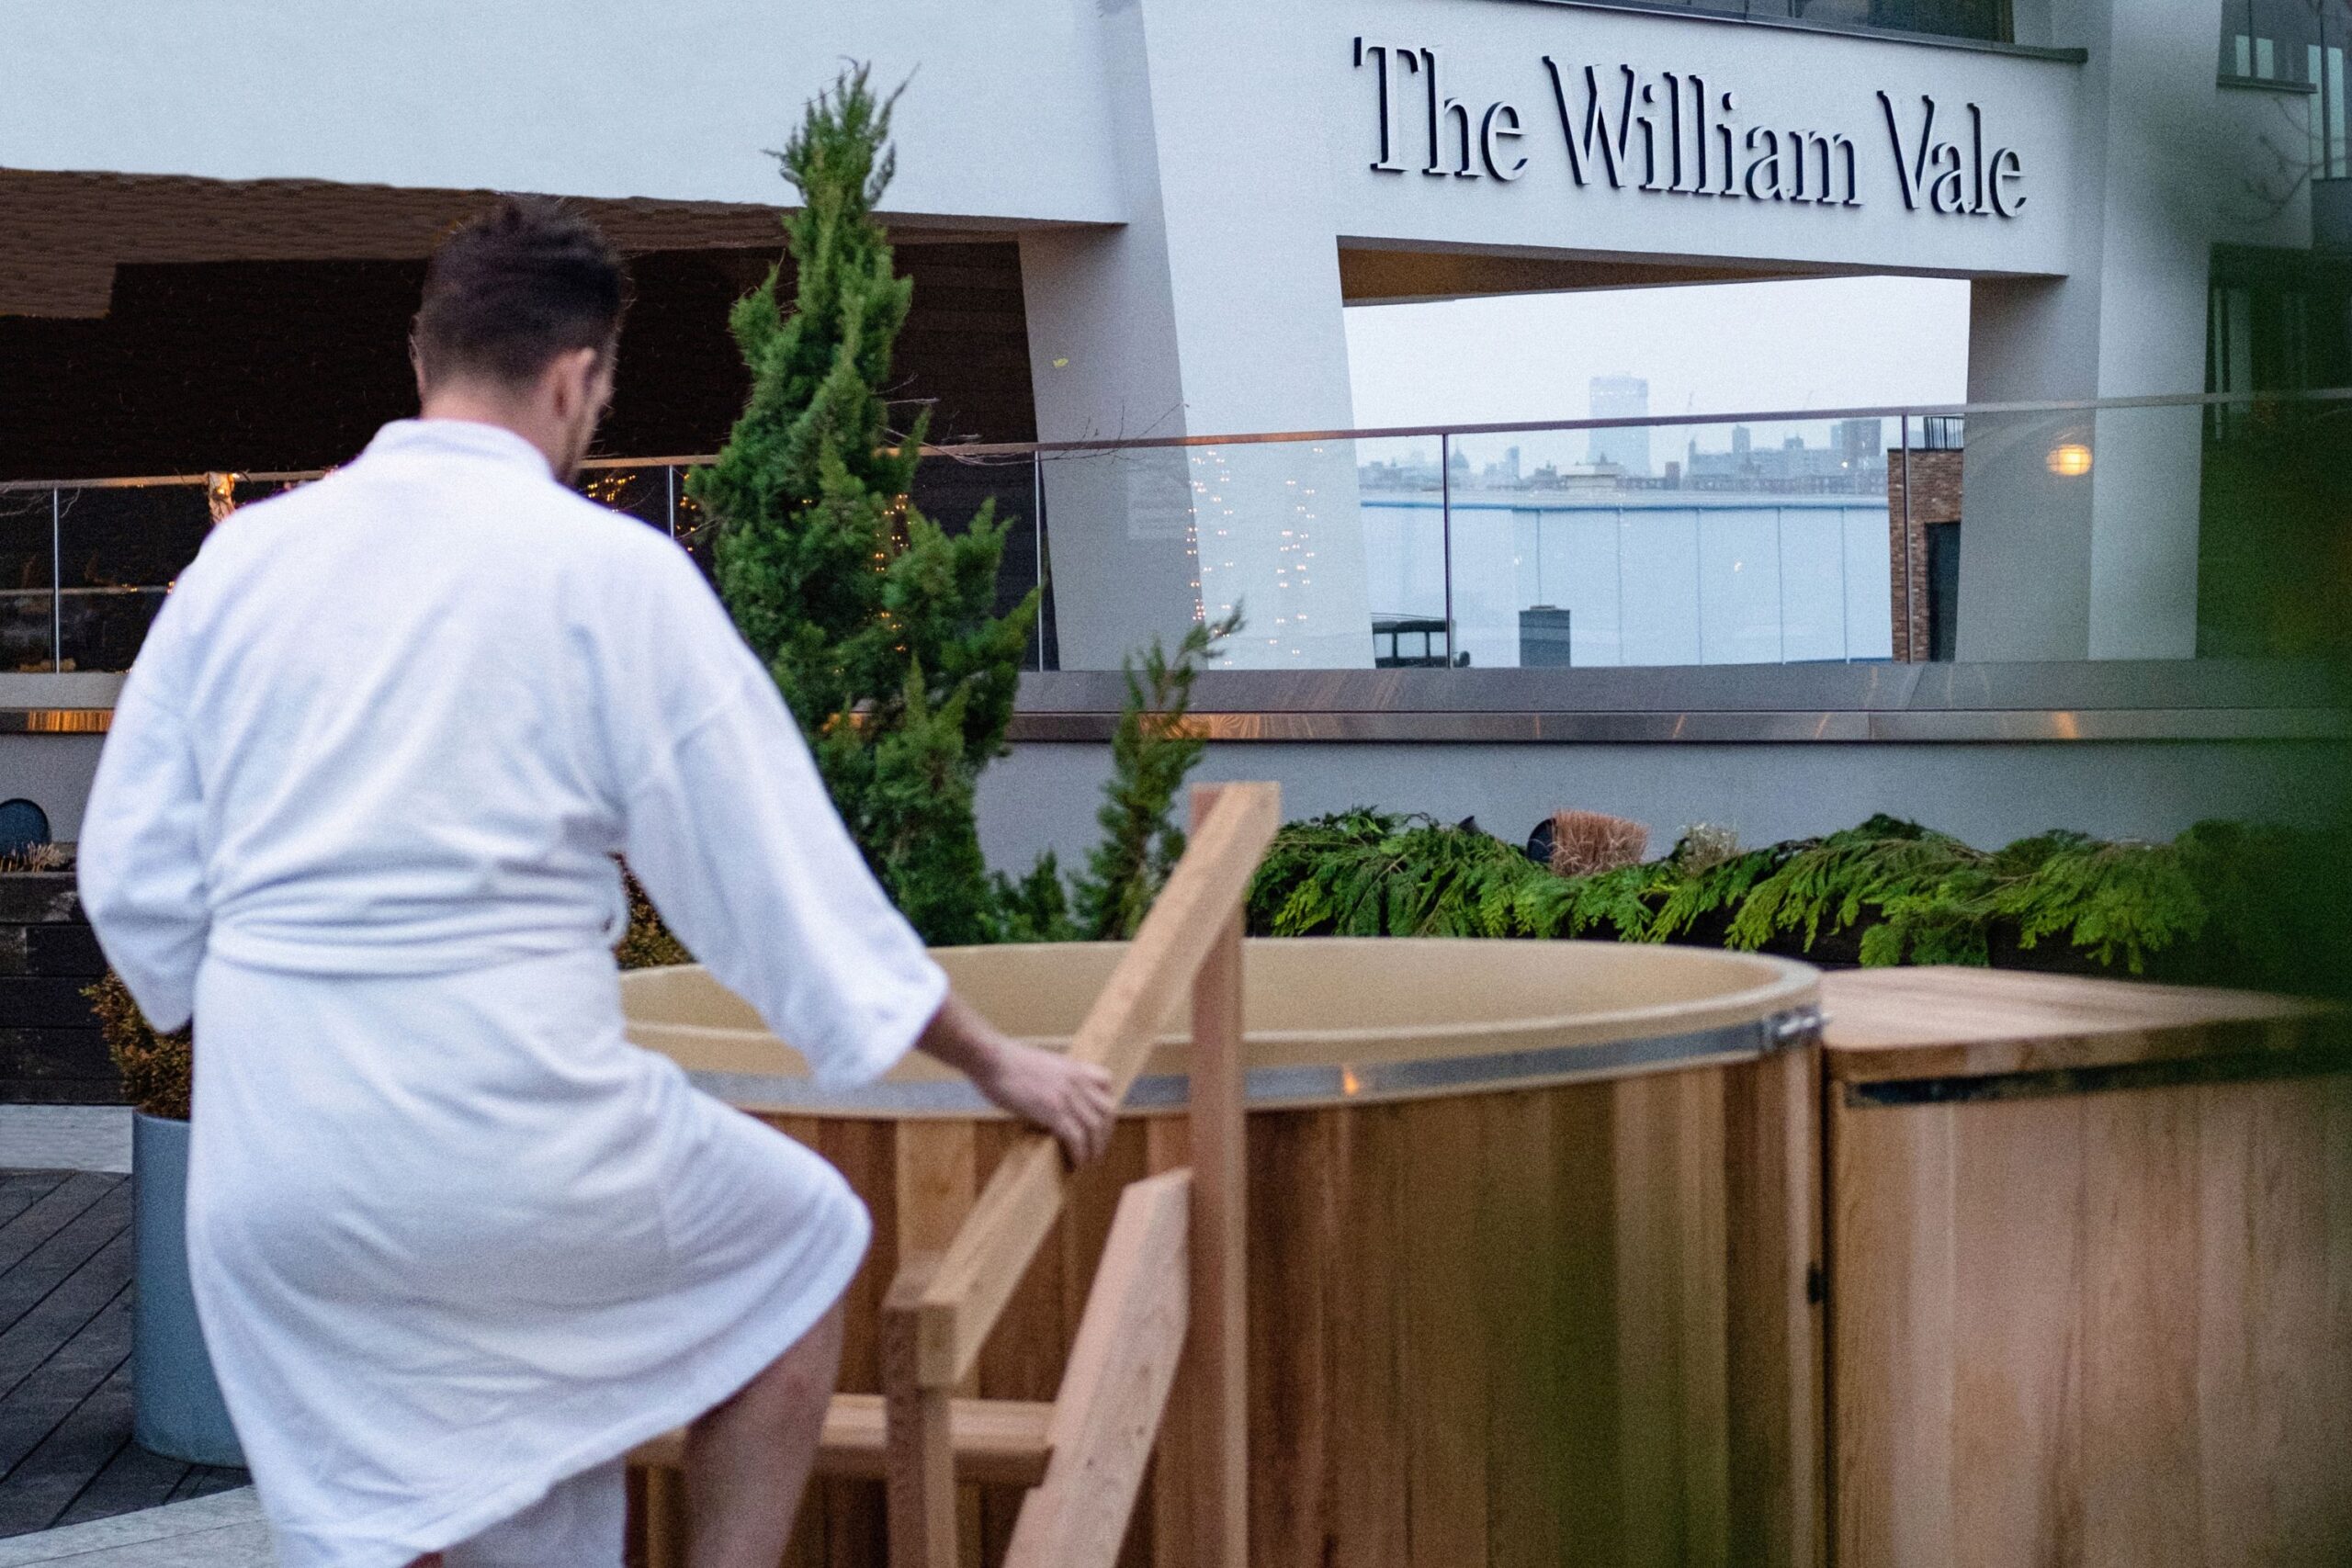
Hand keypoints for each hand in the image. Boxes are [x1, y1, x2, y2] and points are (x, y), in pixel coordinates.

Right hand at [975, 1040, 1116, 1166]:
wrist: (992, 1058)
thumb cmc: (1006, 1062)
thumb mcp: (1041, 1067)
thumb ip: (1054, 1081)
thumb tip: (1051, 1101)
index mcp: (1074, 1067)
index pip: (1107, 1082)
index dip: (1106, 1104)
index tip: (1100, 1122)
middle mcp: (1076, 1080)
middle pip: (1107, 1111)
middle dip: (1105, 1134)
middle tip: (1096, 1149)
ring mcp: (1066, 1095)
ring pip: (1096, 1127)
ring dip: (1095, 1149)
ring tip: (1088, 1161)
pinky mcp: (1052, 1110)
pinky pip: (1076, 1137)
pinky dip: (1079, 1153)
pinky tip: (1074, 1163)